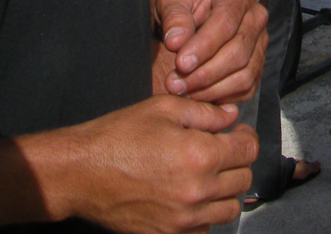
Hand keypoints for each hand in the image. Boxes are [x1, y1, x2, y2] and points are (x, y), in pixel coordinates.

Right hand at [0, 95, 256, 233]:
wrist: (82, 172)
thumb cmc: (120, 135)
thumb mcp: (165, 108)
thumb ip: (206, 113)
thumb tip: (232, 115)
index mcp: (200, 156)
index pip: (248, 149)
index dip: (244, 136)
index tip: (235, 132)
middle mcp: (196, 192)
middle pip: (242, 179)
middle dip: (236, 161)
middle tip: (219, 150)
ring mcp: (182, 219)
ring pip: (228, 209)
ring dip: (224, 190)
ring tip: (205, 174)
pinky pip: (203, 229)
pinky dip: (204, 214)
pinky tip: (188, 196)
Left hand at [154, 0, 266, 103]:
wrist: (193, 16)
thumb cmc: (183, 6)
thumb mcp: (171, 1)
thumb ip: (173, 17)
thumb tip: (176, 42)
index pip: (226, 23)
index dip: (204, 46)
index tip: (180, 63)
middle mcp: (256, 17)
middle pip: (238, 51)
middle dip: (204, 73)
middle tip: (174, 84)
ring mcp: (260, 43)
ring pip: (244, 74)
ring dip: (210, 89)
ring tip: (182, 91)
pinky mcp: (258, 66)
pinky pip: (246, 88)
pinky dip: (221, 97)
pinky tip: (196, 95)